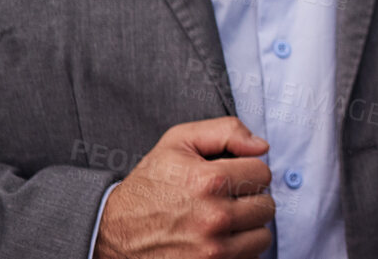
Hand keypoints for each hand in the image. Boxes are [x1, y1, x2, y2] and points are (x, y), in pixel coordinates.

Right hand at [94, 117, 273, 258]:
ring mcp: (212, 250)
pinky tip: (217, 240)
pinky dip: (238, 251)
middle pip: (266, 206)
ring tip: (224, 221)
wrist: (112, 232)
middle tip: (227, 200)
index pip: (263, 174)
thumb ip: (226, 131)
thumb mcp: (178, 142)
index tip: (232, 177)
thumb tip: (262, 146)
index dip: (248, 172)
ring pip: (261, 237)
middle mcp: (214, 218)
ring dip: (248, 228)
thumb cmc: (148, 185)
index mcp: (209, 181)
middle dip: (250, 200)